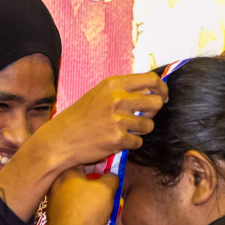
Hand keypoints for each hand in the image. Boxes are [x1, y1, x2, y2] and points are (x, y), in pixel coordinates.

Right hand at [26, 72, 167, 171]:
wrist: (60, 139)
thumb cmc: (80, 117)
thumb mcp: (99, 94)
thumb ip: (122, 90)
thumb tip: (151, 90)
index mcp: (113, 85)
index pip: (151, 80)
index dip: (162, 89)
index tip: (163, 97)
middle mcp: (117, 99)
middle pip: (155, 103)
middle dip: (153, 112)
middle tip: (143, 117)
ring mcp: (117, 120)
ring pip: (149, 125)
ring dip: (141, 130)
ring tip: (125, 130)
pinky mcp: (117, 139)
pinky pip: (138, 142)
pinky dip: (131, 144)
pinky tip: (117, 141)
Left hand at [48, 168, 119, 224]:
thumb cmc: (87, 211)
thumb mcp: (106, 190)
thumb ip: (111, 178)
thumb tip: (111, 176)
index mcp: (66, 173)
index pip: (84, 160)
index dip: (99, 163)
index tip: (108, 168)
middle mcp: (55, 184)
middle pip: (79, 177)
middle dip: (94, 180)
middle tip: (106, 186)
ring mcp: (52, 200)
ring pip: (74, 192)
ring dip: (87, 194)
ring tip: (99, 202)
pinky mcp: (53, 214)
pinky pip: (70, 205)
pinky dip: (79, 206)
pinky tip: (88, 213)